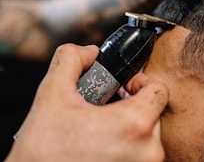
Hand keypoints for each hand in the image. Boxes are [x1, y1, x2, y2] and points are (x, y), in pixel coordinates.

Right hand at [5, 44, 168, 161]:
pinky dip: (128, 144)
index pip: (160, 90)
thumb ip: (71, 60)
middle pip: (155, 113)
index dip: (141, 82)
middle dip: (134, 104)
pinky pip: (142, 153)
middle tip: (110, 106)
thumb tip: (88, 52)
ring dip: (131, 125)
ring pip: (149, 135)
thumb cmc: (44, 152)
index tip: (124, 87)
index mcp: (134, 125)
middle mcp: (147, 151)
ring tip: (104, 126)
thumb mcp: (52, 94)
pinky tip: (105, 143)